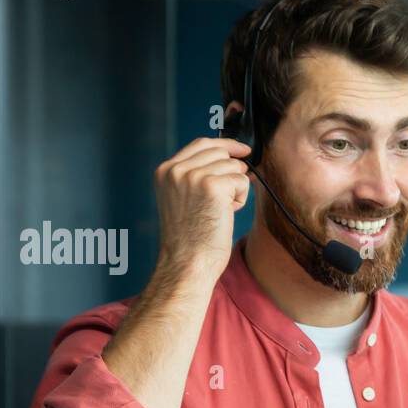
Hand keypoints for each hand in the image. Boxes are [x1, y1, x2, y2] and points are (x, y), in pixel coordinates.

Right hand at [153, 137, 252, 280]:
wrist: (187, 263)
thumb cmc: (190, 240)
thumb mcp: (183, 200)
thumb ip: (197, 177)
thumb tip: (235, 160)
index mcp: (165, 171)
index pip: (201, 144)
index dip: (225, 145)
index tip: (242, 150)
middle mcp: (176, 169)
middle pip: (220, 152)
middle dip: (233, 171)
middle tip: (230, 197)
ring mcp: (193, 176)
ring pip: (234, 167)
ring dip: (235, 190)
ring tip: (219, 212)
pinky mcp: (213, 185)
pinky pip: (242, 180)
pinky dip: (241, 199)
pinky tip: (226, 214)